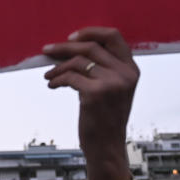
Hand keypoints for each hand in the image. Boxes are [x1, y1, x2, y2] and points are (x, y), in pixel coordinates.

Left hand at [43, 27, 138, 158]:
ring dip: (58, 67)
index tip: (71, 38)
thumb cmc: (106, 118)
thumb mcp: (115, 89)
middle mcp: (125, 74)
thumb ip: (105, 68)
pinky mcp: (96, 94)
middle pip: (90, 46)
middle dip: (64, 47)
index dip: (91, 32)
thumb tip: (72, 47)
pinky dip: (57, 79)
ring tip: (49, 75)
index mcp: (131, 69)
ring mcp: (112, 83)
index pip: (114, 36)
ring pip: (77, 61)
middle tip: (47, 50)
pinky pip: (70, 77)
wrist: (107, 147)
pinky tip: (52, 84)